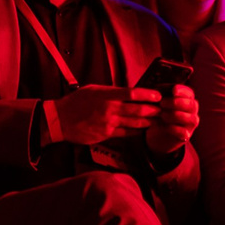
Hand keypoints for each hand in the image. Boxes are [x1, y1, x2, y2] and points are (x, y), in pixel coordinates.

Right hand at [44, 85, 162, 145]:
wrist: (60, 120)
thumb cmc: (75, 102)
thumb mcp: (92, 90)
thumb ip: (110, 91)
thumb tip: (127, 92)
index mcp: (106, 95)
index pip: (131, 93)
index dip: (147, 94)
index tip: (158, 95)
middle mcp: (109, 109)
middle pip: (138, 109)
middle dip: (153, 110)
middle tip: (163, 109)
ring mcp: (109, 123)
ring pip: (135, 123)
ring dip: (149, 122)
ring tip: (158, 120)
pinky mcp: (107, 134)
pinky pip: (127, 133)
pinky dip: (137, 131)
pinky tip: (143, 129)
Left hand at [147, 84, 197, 155]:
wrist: (158, 132)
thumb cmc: (159, 112)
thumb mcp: (158, 102)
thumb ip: (159, 96)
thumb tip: (155, 91)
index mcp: (186, 99)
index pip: (189, 93)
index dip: (183, 91)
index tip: (173, 90)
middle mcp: (192, 110)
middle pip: (191, 105)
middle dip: (176, 103)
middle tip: (162, 103)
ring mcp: (191, 123)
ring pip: (191, 118)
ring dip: (175, 116)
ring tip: (162, 115)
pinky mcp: (186, 135)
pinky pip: (184, 132)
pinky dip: (173, 128)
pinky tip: (163, 126)